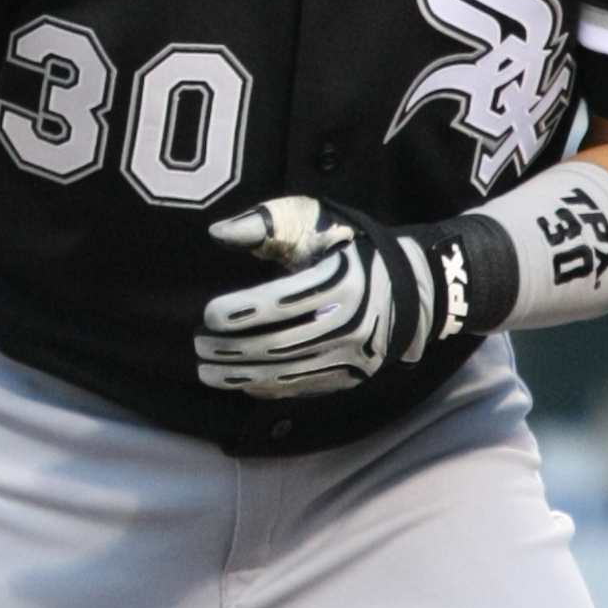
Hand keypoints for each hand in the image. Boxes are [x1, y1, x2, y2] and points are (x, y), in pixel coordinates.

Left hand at [194, 195, 477, 400]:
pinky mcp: (351, 375)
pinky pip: (303, 386)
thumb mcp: (314, 221)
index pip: (284, 302)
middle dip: (233, 349)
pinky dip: (268, 387)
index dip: (243, 312)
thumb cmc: (347, 246)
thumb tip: (218, 233)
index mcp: (343, 281)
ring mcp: (353, 354)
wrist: (407, 287)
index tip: (209, 314)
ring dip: (242, 374)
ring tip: (207, 370)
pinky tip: (241, 382)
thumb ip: (265, 223)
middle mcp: (351, 322)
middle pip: (280, 343)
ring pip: (288, 371)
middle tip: (200, 345)